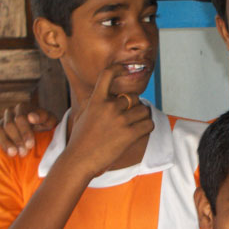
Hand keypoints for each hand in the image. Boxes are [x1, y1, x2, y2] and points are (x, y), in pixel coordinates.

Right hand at [0, 103, 57, 155]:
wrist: (43, 131)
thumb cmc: (47, 125)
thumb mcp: (50, 120)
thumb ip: (43, 116)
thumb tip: (31, 117)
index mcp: (22, 107)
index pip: (19, 118)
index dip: (25, 132)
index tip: (31, 144)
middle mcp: (10, 113)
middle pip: (8, 126)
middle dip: (16, 140)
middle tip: (24, 152)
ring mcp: (1, 123)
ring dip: (5, 144)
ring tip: (13, 154)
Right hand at [63, 63, 153, 178]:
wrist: (80, 160)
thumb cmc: (81, 139)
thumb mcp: (84, 114)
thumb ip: (96, 102)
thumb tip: (110, 95)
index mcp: (96, 100)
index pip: (107, 75)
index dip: (118, 68)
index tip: (124, 68)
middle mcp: (109, 107)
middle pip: (134, 97)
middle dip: (134, 106)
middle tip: (129, 116)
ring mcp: (120, 120)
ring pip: (144, 110)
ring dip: (142, 117)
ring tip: (134, 125)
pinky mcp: (129, 134)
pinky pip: (149, 124)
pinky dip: (147, 127)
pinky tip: (140, 132)